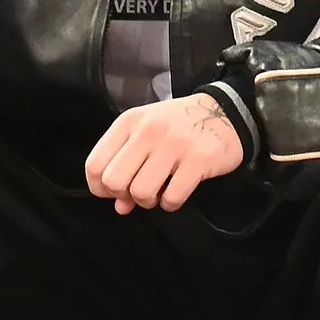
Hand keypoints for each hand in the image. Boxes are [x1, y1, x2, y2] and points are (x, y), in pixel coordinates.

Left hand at [85, 93, 244, 213]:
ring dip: (149, 201)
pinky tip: (177, 192)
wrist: (225, 112)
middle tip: (139, 191)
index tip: (114, 192)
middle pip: (114, 181)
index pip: (94, 165)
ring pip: (141, 192)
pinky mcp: (198, 159)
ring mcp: (174, 144)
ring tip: (160, 191)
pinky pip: (171, 197)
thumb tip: (119, 206)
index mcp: (129, 122)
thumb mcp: (146, 136)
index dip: (100, 188)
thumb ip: (126, 167)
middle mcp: (148, 130)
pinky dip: (171, 203)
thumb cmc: (179, 126)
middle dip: (124, 195)